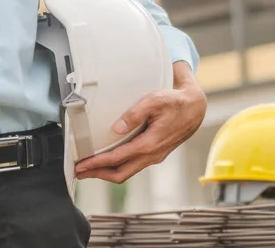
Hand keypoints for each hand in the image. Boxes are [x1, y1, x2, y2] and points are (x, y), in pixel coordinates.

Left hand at [74, 62, 206, 182]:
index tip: (81, 165)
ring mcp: (155, 156)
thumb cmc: (176, 102)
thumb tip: (117, 128)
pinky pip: (134, 166)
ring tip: (90, 170)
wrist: (195, 108)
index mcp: (150, 143)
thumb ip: (135, 113)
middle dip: (97, 174)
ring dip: (106, 173)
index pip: (117, 158)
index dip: (96, 163)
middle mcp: (152, 154)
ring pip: (127, 172)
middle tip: (78, 172)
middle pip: (120, 173)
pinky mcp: (156, 154)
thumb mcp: (155, 100)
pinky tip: (110, 161)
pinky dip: (118, 167)